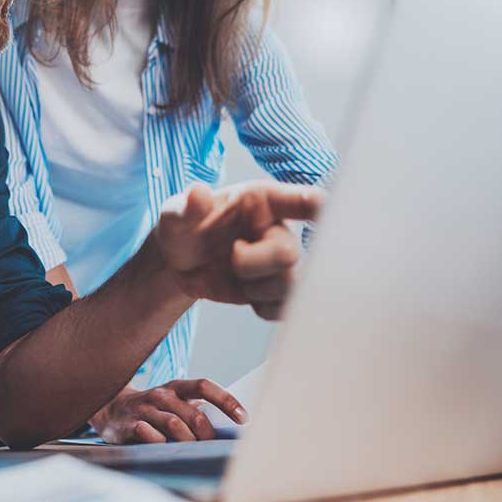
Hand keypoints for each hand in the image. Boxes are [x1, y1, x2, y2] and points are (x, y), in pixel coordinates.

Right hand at [90, 380, 246, 443]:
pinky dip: (161, 443)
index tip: (243, 418)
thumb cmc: (152, 407)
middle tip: (212, 446)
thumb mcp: (173, 401)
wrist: (109, 407)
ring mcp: (145, 409)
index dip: (226, 401)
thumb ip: (195, 409)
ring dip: (188, 441)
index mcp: (176, 387)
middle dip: (207, 433)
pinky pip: (149, 434)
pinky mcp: (130, 424)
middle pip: (193, 413)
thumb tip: (228, 425)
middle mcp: (161, 395)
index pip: (205, 386)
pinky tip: (164, 448)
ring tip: (192, 450)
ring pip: (174, 425)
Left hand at [155, 181, 322, 319]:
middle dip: (254, 263)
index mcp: (261, 201)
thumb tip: (197, 193)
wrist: (179, 264)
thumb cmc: (183, 229)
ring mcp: (278, 261)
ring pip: (290, 284)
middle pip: (289, 253)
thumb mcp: (175, 215)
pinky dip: (263, 307)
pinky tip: (245, 295)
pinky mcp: (276, 289)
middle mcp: (277, 229)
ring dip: (256, 288)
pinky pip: (284, 307)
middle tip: (232, 255)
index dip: (318, 206)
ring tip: (234, 275)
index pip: (300, 200)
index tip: (326, 209)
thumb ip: (185, 207)